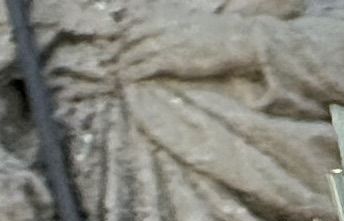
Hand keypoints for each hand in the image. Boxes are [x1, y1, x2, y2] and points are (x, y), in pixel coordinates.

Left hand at [109, 9, 275, 81]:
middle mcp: (161, 26)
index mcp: (165, 15)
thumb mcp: (190, 21)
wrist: (236, 40)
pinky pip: (144, 67)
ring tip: (112, 75)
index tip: (114, 42)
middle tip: (107, 61)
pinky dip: (132, 74)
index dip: (121, 32)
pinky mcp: (171, 59)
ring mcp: (165, 42)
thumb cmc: (218, 34)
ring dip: (120, 64)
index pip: (134, 20)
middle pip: (129, 37)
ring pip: (133, 53)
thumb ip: (173, 23)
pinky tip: (125, 81)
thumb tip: (164, 29)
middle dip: (116, 50)